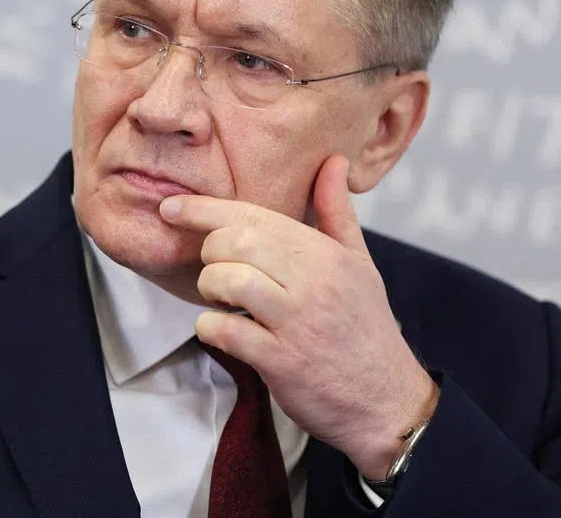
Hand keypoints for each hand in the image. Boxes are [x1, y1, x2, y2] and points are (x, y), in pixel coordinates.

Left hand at [158, 154, 437, 479]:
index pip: (256, 217)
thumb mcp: (359, 263)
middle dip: (210, 251)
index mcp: (325, 253)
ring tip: (218, 298)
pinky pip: (229, 332)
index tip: (172, 208)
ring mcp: (297, 322)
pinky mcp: (282, 362)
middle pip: (238, 243)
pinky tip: (218, 329)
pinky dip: (210, 327)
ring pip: (232, 281)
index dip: (206, 210)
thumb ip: (336, 212)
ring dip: (210, 287)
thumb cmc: (365, 328)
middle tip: (214, 268)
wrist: (388, 400)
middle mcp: (313, 282)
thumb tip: (332, 161)